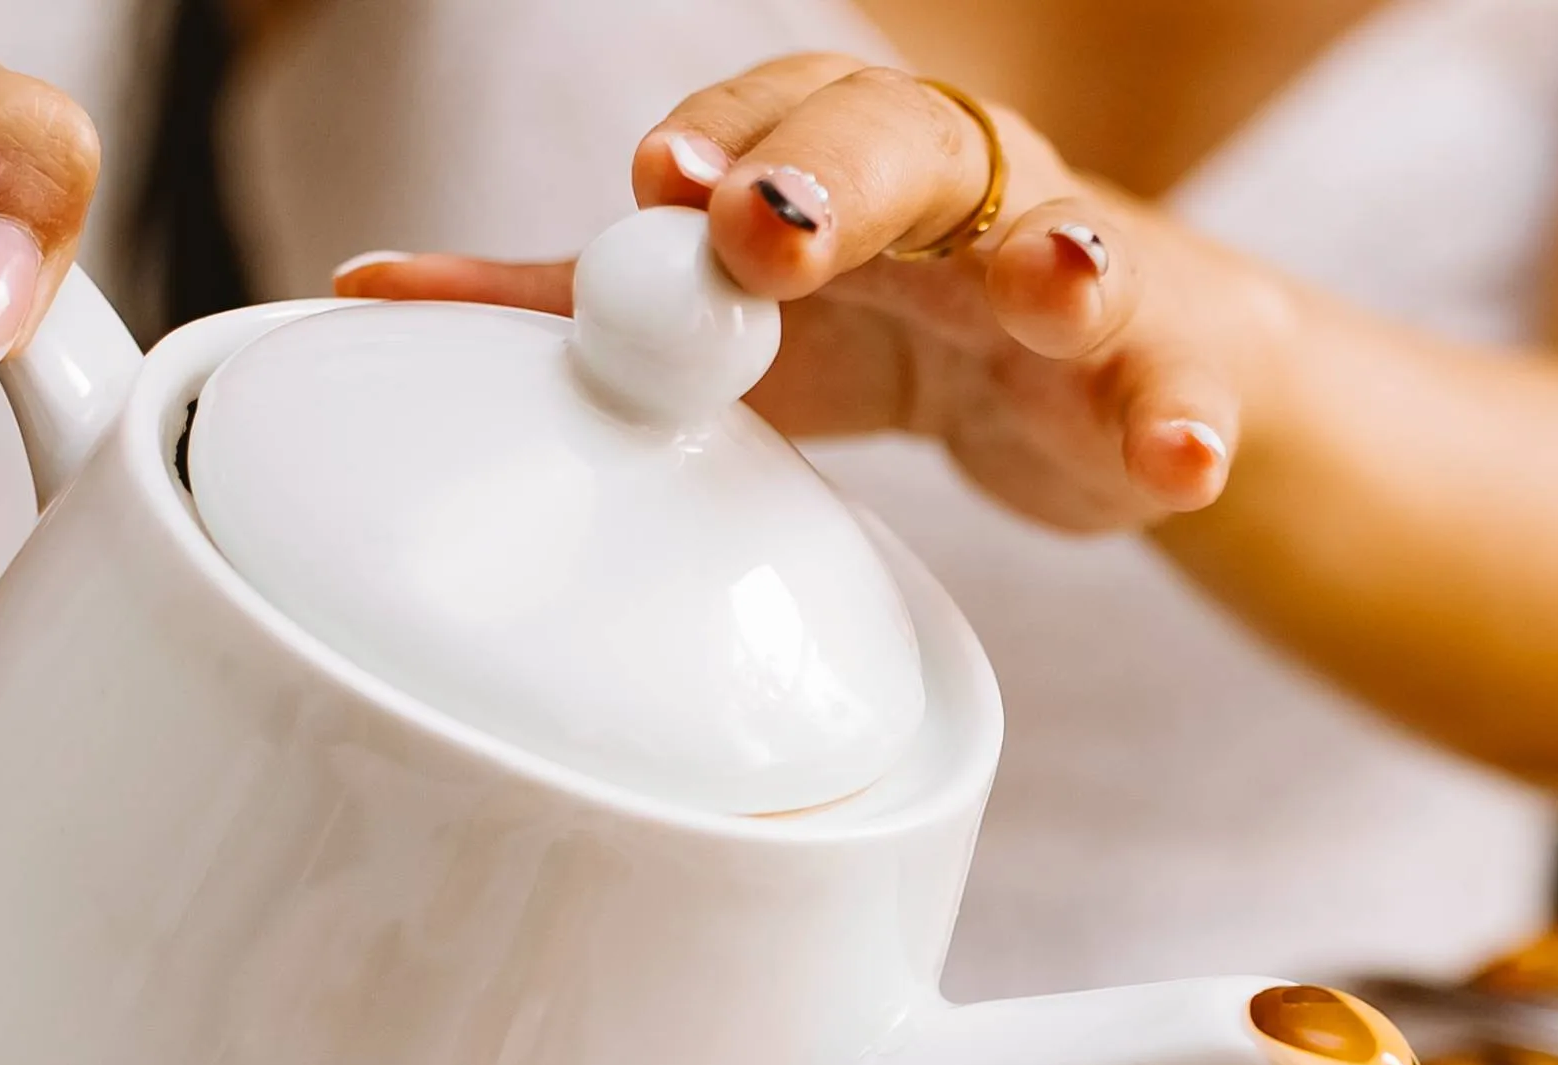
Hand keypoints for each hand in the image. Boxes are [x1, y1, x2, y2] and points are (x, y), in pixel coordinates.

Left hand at [343, 57, 1284, 536]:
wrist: (1117, 384)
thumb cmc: (907, 332)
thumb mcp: (747, 315)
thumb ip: (577, 304)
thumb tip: (369, 292)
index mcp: (851, 159)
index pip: (779, 114)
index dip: (724, 138)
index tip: (658, 180)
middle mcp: (970, 195)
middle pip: (916, 146)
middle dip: (847, 178)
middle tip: (774, 233)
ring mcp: (1080, 286)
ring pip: (1081, 251)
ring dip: (1067, 264)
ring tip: (1054, 285)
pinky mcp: (1160, 388)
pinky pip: (1181, 397)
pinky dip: (1188, 426)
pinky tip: (1182, 457)